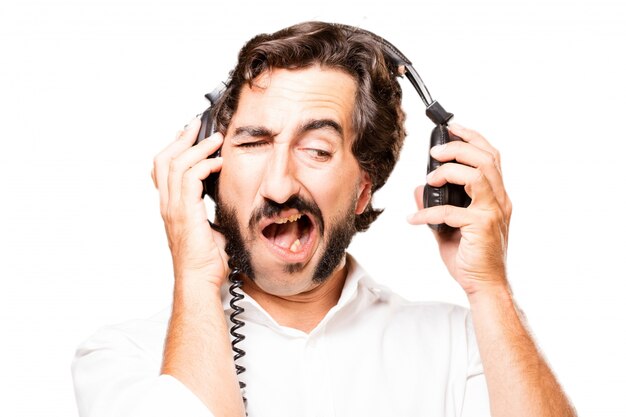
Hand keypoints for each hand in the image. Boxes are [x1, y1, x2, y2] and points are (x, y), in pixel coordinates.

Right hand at [151, 118, 226, 288]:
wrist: (200, 280)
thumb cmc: (206, 261)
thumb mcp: (211, 228)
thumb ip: (212, 211)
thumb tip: (229, 199)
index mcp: (171, 207)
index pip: (163, 170)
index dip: (175, 148)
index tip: (191, 135)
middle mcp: (168, 205)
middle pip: (163, 160)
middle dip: (181, 139)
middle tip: (198, 126)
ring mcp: (174, 208)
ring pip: (176, 164)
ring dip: (197, 148)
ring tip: (215, 139)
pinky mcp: (185, 213)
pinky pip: (190, 179)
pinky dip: (204, 165)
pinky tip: (219, 163)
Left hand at [407, 124, 511, 295]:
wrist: (484, 286)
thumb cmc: (470, 256)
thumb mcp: (448, 226)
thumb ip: (436, 205)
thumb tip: (418, 189)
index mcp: (496, 196)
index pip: (491, 156)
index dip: (472, 138)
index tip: (451, 129)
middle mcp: (500, 200)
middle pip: (486, 159)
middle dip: (458, 148)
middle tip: (434, 152)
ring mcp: (493, 213)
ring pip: (477, 176)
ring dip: (449, 171)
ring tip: (429, 179)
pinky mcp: (482, 228)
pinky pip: (452, 211)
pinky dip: (428, 212)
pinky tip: (413, 219)